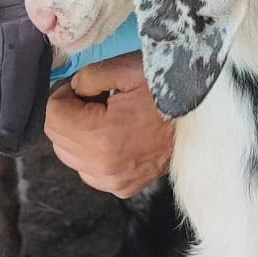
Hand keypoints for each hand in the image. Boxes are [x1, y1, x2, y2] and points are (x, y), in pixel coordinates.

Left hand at [44, 54, 173, 199]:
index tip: (83, 87)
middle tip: (95, 98)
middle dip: (69, 115)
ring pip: (70, 157)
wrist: (204, 117)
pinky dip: (92, 153)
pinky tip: (114, 136)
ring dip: (79, 135)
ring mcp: (114, 182)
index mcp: (102, 137)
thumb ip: (87, 76)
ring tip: (106, 116)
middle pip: (57, 138)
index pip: (53, 117)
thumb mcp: (126, 68)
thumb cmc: (168, 88)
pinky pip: (88, 171)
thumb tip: (72, 91)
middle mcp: (104, 167)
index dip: (63, 95)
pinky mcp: (123, 188)